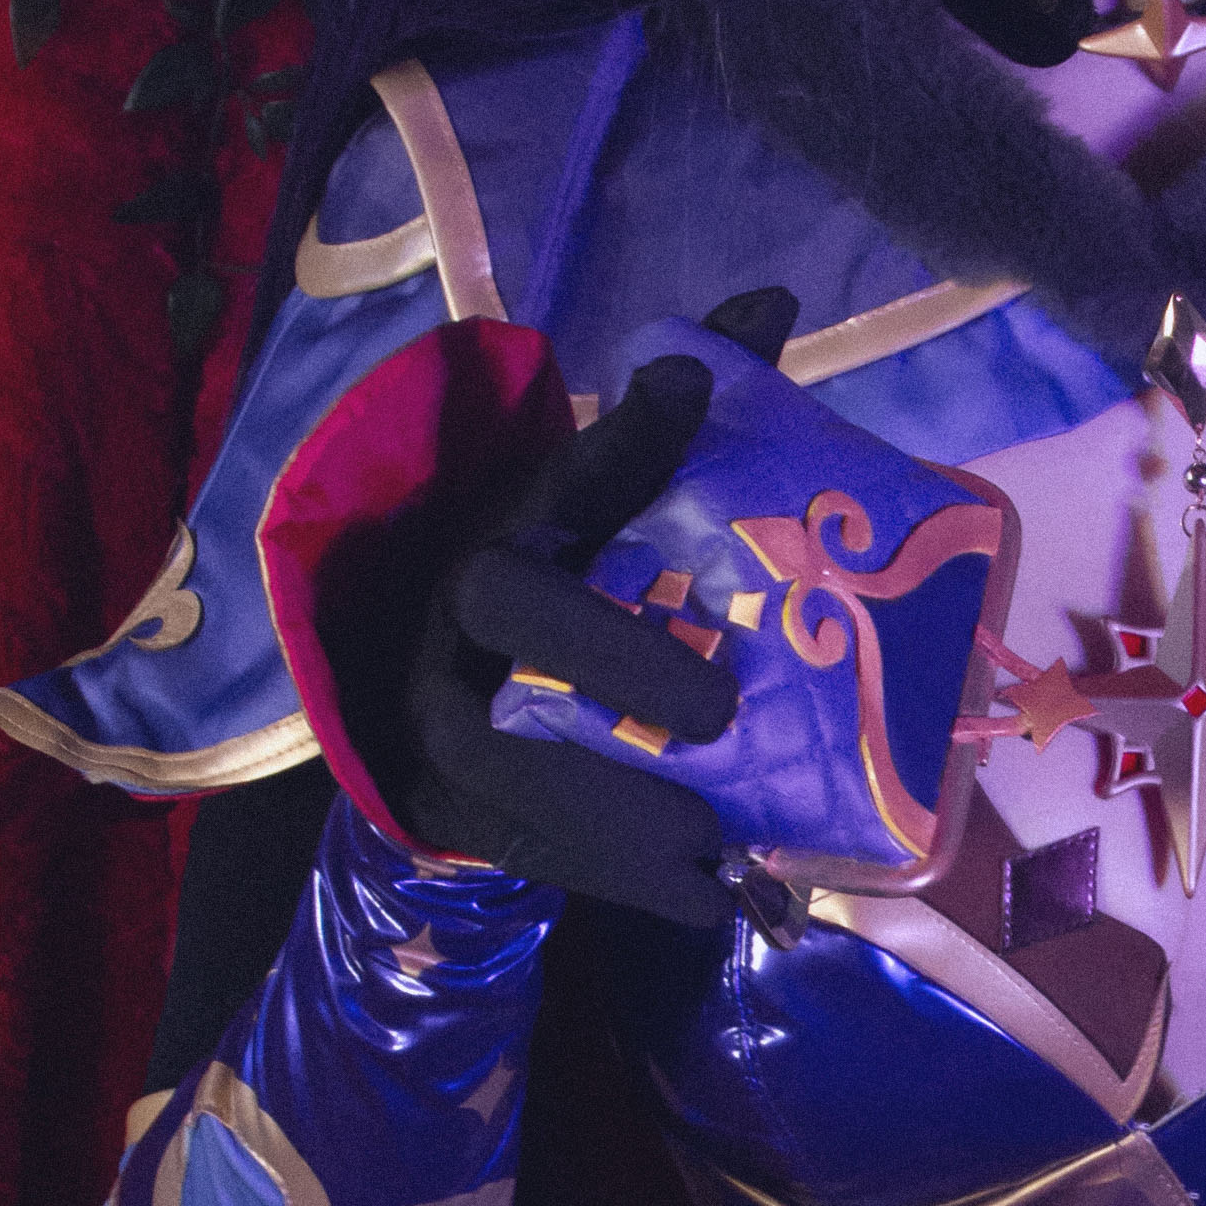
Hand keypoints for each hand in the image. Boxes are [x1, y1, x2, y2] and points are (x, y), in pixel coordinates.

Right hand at [340, 292, 796, 924]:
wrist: (435, 688)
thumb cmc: (565, 583)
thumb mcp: (614, 503)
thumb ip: (685, 423)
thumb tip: (771, 305)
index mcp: (521, 514)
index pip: (572, 461)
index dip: (629, 424)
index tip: (689, 380)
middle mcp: (467, 599)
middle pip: (515, 605)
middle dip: (615, 654)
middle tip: (715, 707)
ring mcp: (442, 703)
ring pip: (504, 746)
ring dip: (613, 797)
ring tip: (713, 838)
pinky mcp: (450, 799)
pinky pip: (524, 842)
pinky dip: (617, 876)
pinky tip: (707, 900)